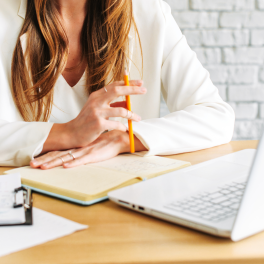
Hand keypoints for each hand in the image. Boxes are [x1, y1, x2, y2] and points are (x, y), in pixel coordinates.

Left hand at [31, 131, 146, 169]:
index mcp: (77, 147)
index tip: (35, 159)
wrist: (118, 138)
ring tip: (41, 167)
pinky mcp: (94, 155)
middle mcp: (79, 149)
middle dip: (44, 160)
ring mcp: (85, 152)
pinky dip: (74, 163)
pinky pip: (82, 160)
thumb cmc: (105, 142)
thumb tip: (73, 155)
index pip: (59, 151)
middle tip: (32, 164)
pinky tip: (66, 166)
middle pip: (59, 155)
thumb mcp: (91, 146)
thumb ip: (82, 149)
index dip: (47, 155)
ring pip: (66, 158)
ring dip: (53, 163)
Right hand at [42, 80, 146, 152]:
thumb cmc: (86, 121)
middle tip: (144, 90)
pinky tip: (125, 129)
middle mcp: (96, 101)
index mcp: (96, 96)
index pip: (115, 85)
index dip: (128, 83)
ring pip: (121, 110)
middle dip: (133, 90)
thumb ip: (111, 104)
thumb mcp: (97, 109)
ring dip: (132, 114)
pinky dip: (123, 126)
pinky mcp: (98, 124)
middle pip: (118, 91)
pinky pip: (116, 124)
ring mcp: (97, 113)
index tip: (140, 83)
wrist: (71, 133)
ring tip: (138, 118)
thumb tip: (128, 102)